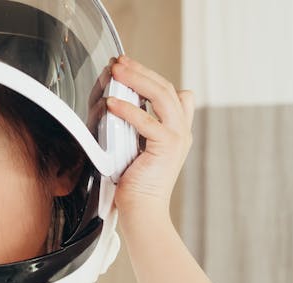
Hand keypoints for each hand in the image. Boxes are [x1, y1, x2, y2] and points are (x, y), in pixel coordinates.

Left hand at [106, 56, 194, 215]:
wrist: (142, 210)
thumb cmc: (134, 184)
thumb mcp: (135, 148)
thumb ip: (134, 127)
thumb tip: (117, 105)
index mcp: (176, 130)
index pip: (170, 92)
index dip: (151, 75)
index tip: (129, 66)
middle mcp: (181, 130)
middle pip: (166, 88)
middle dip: (141, 71)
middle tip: (120, 61)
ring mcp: (178, 137)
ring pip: (163, 96)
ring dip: (138, 80)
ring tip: (117, 71)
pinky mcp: (167, 147)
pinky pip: (147, 121)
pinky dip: (128, 109)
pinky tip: (112, 103)